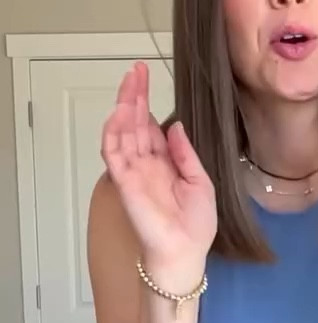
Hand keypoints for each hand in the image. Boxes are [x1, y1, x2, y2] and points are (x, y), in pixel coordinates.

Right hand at [101, 62, 216, 279]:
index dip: (146, 103)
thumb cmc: (194, 226)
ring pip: (121, 132)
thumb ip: (185, 153)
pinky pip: (113, 153)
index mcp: (163, 163)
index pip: (148, 127)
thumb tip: (175, 125)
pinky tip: (120, 113)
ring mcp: (132, 172)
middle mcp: (144, 164)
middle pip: (133, 123)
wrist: (185, 252)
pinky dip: (114, 132)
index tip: (144, 78)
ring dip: (123, 107)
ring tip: (130, 84)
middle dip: (133, 95)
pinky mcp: (124, 182)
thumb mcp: (200, 181)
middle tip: (135, 70)